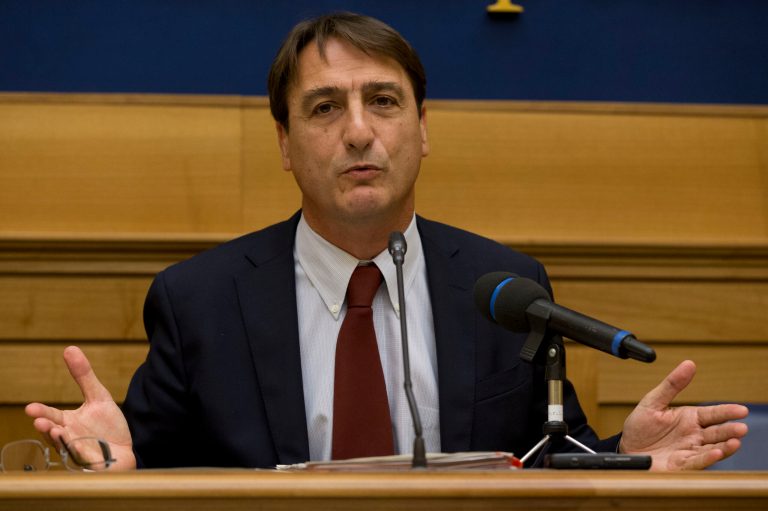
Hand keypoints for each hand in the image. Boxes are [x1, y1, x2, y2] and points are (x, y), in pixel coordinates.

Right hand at [25, 346, 135, 469]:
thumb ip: (83, 376)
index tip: (29, 408)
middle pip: (54, 433)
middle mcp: (69, 438)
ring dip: (60, 440)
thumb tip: (69, 348)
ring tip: (56, 430)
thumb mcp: (98, 396)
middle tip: (38, 421)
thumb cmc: (107, 426)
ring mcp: (80, 451)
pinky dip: (80, 451)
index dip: (42, 413)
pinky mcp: (93, 462)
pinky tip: (77, 443)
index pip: (52, 417)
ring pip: (67, 447)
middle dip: (46, 428)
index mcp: (68, 423)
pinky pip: (85, 458)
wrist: (125, 449)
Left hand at [619, 359, 748, 469]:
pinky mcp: (681, 465)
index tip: (741, 410)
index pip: (713, 414)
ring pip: (712, 449)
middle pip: (717, 432)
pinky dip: (707, 458)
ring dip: (724, 447)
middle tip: (741, 428)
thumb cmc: (640, 427)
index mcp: (689, 418)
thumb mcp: (653, 401)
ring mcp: (689, 451)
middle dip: (730, 430)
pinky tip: (716, 453)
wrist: (626, 449)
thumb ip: (672, 384)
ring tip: (735, 442)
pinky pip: (697, 462)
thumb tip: (689, 364)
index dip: (727, 412)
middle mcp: (693, 435)